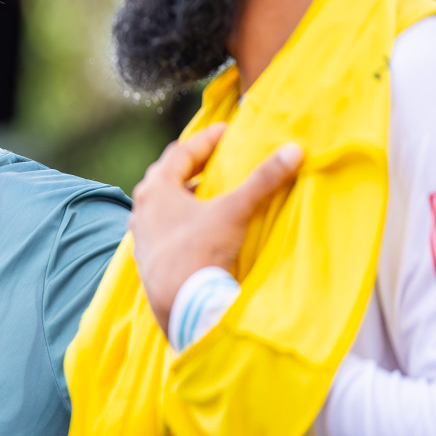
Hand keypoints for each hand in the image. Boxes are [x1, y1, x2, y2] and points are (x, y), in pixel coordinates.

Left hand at [130, 123, 303, 331]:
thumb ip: (263, 181)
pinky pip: (163, 226)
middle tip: (214, 156)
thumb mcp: (234, 211)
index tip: (225, 131)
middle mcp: (142, 207)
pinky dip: (179, 218)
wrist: (180, 304)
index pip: (180, 152)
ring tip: (207, 189)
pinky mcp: (147, 255)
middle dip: (191, 163)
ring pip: (162, 202)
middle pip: (167, 175)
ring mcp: (142, 233)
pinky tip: (195, 225)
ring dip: (184, 192)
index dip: (205, 140)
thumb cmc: (200, 251)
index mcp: (156, 188)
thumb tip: (294, 150)